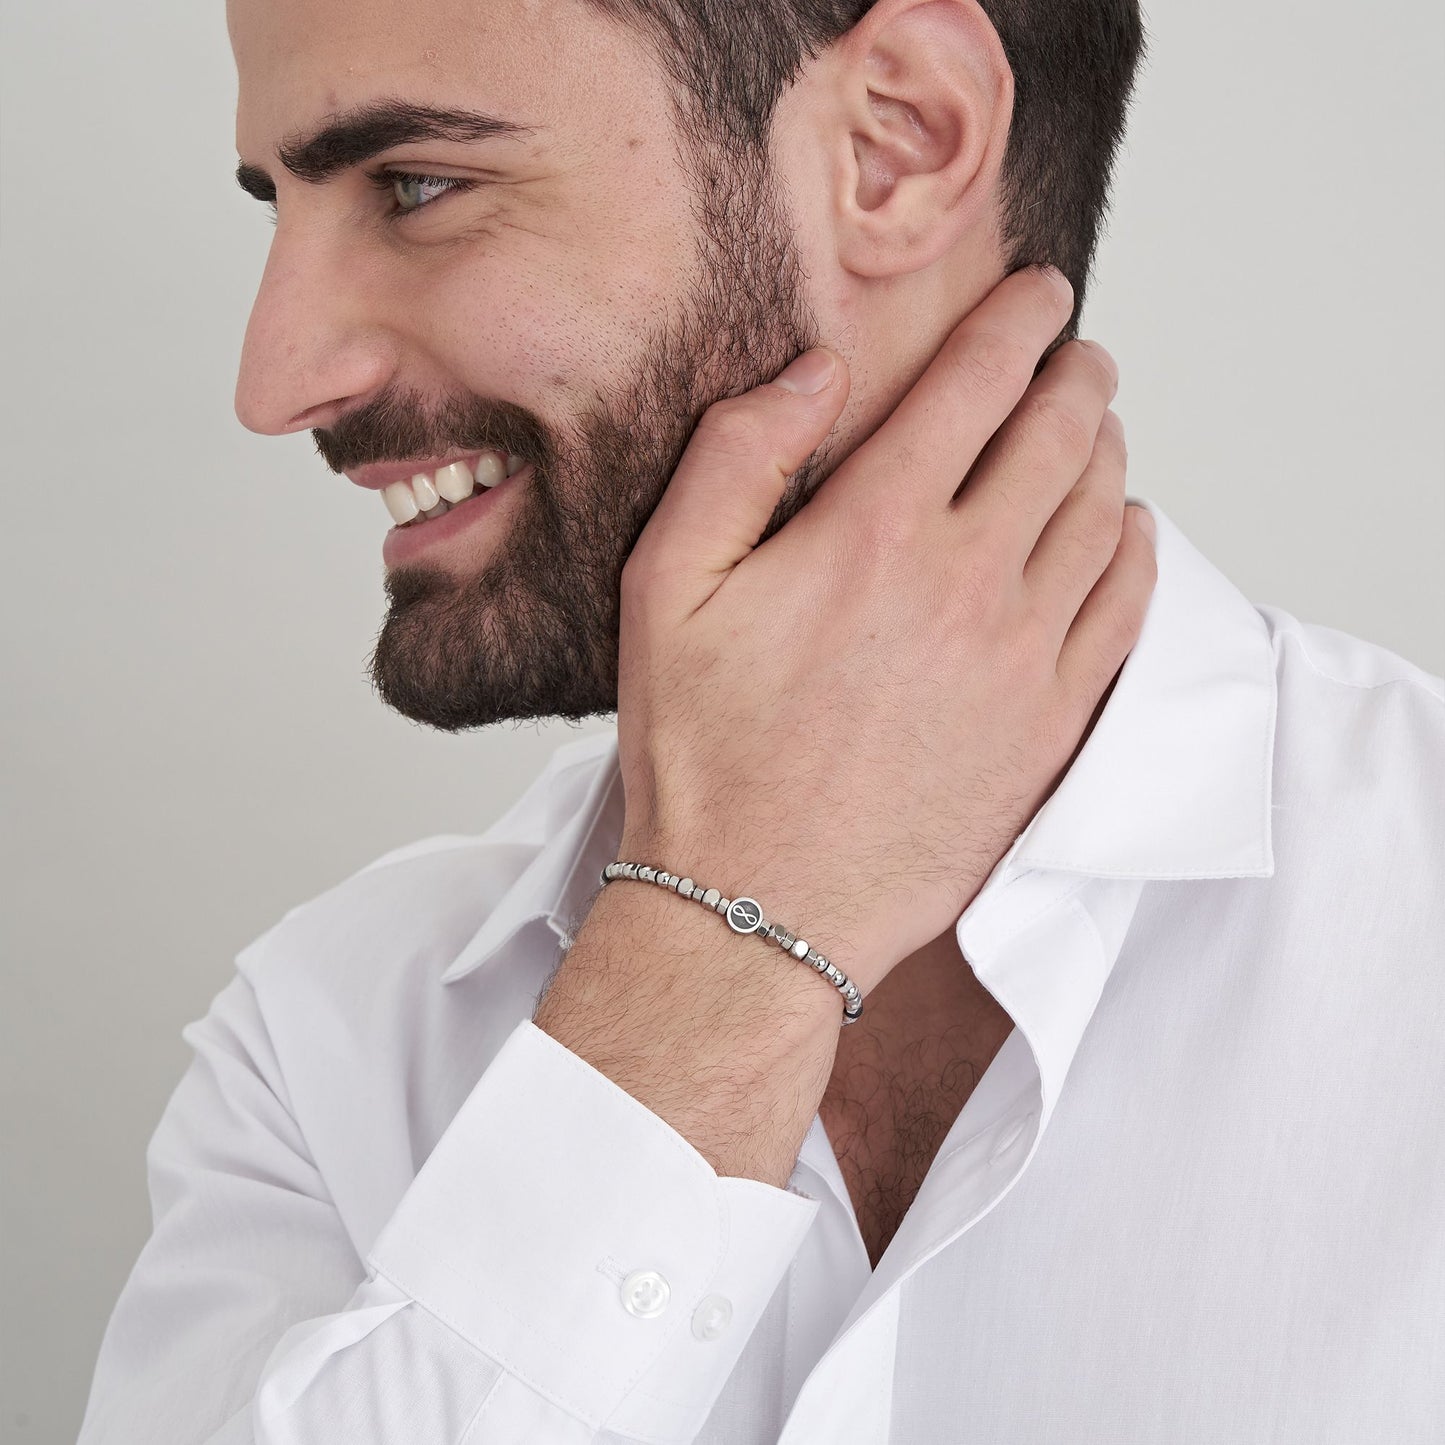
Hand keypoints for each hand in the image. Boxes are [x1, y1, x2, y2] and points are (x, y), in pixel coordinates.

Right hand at [614, 265, 1155, 1001]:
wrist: (757, 905)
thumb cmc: (705, 756)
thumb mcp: (667, 589)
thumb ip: (735, 459)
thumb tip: (814, 374)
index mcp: (874, 533)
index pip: (977, 385)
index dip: (1018, 321)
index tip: (1040, 294)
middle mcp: (966, 582)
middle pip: (1058, 438)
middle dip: (1076, 376)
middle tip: (1079, 354)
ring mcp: (1021, 658)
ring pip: (1102, 514)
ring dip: (1109, 451)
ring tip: (1099, 431)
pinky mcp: (1049, 727)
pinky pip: (1125, 611)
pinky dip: (1136, 552)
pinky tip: (1125, 532)